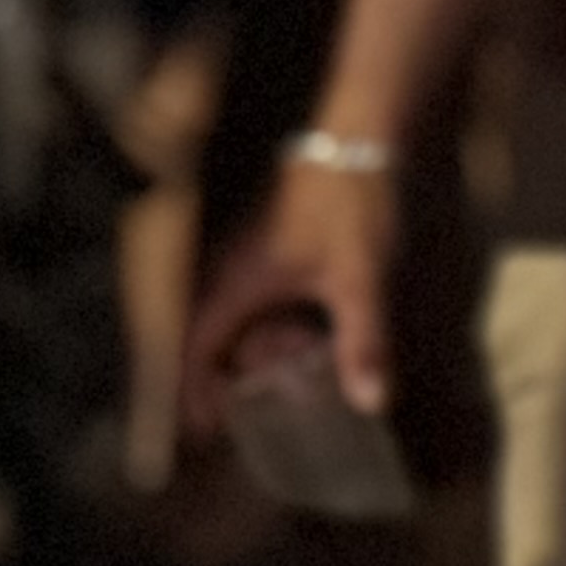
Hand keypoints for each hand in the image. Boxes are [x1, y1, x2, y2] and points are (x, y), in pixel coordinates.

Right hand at [182, 150, 399, 429]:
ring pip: (237, 314)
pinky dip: (275, 314)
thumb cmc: (354, 200)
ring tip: (307, 353)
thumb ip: (364, 340)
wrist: (363, 128)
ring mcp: (246, 248)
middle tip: (285, 390)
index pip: (193, 354)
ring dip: (263, 342)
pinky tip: (314, 319)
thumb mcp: (361, 276)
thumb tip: (372, 404)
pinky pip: (256, 290)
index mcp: (232, 283)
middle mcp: (227, 266)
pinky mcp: (271, 233)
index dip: (195, 398)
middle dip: (243, 371)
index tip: (205, 436)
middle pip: (215, 339)